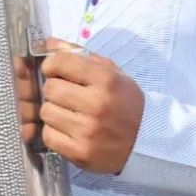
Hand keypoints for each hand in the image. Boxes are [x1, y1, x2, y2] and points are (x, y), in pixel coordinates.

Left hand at [39, 50, 143, 173]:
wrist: (148, 140)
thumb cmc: (125, 102)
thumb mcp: (111, 73)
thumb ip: (79, 55)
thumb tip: (47, 42)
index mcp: (106, 80)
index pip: (61, 62)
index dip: (52, 65)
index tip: (54, 71)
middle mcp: (98, 105)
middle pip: (50, 88)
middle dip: (54, 90)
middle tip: (66, 95)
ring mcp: (89, 131)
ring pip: (46, 112)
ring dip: (53, 112)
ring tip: (70, 114)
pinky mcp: (82, 153)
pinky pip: (48, 136)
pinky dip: (54, 133)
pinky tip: (69, 131)